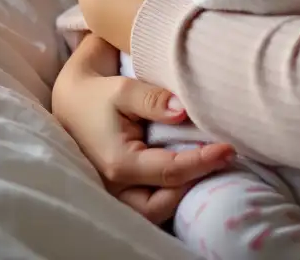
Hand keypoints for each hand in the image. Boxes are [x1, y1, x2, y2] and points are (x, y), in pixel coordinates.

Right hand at [52, 33, 235, 223]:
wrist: (71, 101)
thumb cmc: (96, 94)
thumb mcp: (123, 89)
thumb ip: (153, 100)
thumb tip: (184, 111)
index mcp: (119, 164)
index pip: (171, 171)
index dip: (203, 161)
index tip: (228, 148)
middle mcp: (116, 187)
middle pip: (163, 205)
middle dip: (193, 186)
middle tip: (219, 159)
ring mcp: (117, 192)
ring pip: (155, 210)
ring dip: (181, 194)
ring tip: (205, 167)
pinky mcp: (121, 189)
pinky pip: (148, 202)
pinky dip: (169, 192)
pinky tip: (188, 172)